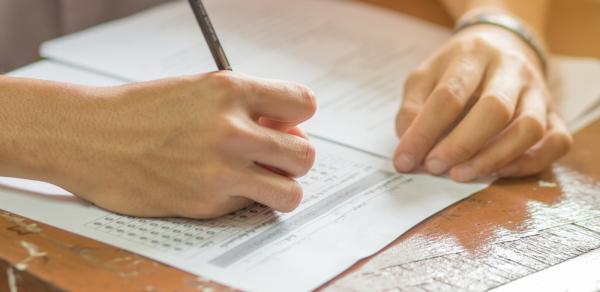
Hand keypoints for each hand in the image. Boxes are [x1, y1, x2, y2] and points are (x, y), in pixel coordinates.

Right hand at [50, 72, 316, 218]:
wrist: (89, 137)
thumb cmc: (142, 111)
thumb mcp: (198, 90)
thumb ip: (246, 107)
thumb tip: (286, 130)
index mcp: (230, 90)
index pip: (303, 102)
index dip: (299, 115)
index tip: (287, 123)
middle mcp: (231, 129)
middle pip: (305, 154)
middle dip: (294, 157)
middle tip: (274, 158)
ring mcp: (220, 170)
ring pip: (291, 192)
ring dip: (281, 188)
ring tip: (260, 180)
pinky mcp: (206, 202)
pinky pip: (249, 206)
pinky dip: (240, 199)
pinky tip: (214, 186)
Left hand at [394, 25, 571, 180]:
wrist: (502, 43)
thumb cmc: (457, 68)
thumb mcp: (425, 76)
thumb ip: (412, 108)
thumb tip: (408, 147)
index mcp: (473, 56)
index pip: (449, 95)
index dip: (424, 132)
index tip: (404, 160)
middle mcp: (510, 70)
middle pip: (494, 109)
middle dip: (460, 145)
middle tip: (434, 167)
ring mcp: (538, 91)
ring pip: (529, 128)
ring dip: (493, 158)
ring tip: (459, 174)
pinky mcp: (555, 113)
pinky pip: (556, 142)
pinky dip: (527, 164)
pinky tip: (495, 173)